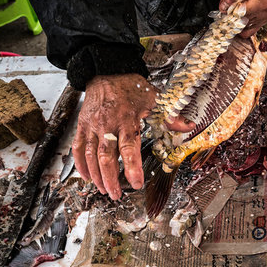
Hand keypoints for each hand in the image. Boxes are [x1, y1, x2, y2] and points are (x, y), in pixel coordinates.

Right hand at [72, 74, 193, 199]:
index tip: (136, 184)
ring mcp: (92, 126)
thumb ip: (170, 116)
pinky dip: (80, 164)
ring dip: (97, 176)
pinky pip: (78, 147)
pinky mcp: (82, 125)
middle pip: (106, 157)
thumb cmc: (130, 87)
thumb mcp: (154, 98)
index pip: (129, 148)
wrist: (107, 72)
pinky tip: (87, 177)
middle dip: (111, 179)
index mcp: (127, 120)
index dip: (132, 168)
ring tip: (104, 190)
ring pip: (91, 156)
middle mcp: (107, 125)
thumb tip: (188, 127)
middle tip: (117, 194)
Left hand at [219, 0, 266, 37]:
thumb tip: (224, 7)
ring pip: (246, 30)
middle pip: (242, 24)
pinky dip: (242, 25)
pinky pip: (251, 30)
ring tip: (234, 9)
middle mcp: (266, 12)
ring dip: (237, 22)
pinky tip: (239, 15)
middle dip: (232, 18)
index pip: (240, 15)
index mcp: (263, 2)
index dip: (229, 12)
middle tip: (228, 7)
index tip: (225, 7)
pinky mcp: (265, 19)